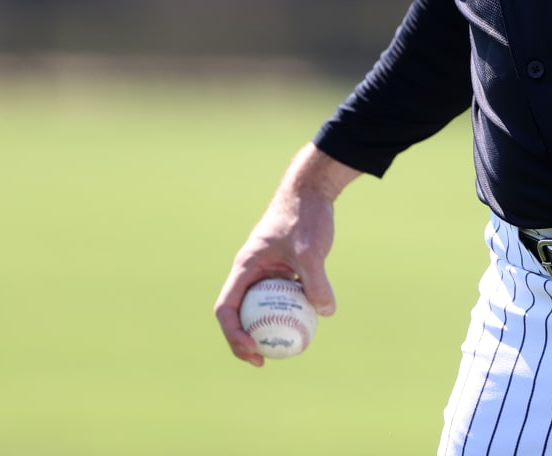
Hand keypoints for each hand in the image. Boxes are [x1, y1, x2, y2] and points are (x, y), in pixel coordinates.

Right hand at [213, 144, 357, 366]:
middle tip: (262, 360)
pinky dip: (287, 312)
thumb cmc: (305, 216)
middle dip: (244, 340)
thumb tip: (325, 312)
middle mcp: (250, 272)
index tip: (252, 350)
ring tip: (282, 350)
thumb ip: (316, 280)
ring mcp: (266, 271)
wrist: (312, 191)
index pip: (227, 308)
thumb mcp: (310, 250)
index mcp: (244, 267)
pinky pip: (280, 297)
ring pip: (260, 307)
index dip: (233, 334)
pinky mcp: (283, 269)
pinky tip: (305, 325)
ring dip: (265, 328)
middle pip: (239, 313)